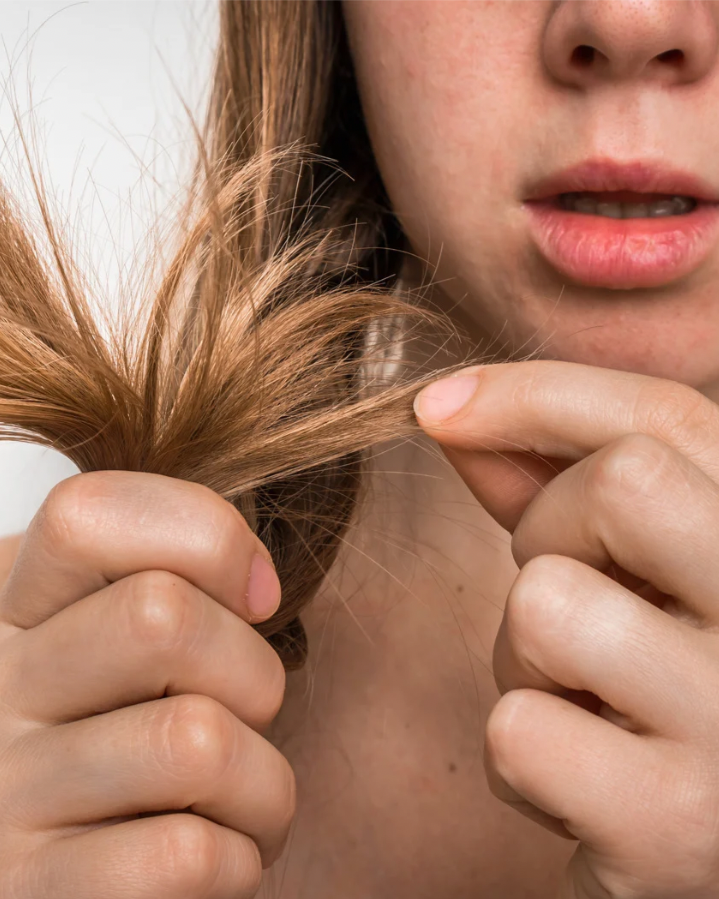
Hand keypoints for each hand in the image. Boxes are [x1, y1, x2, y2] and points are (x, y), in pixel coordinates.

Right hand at [0, 471, 292, 897]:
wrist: (80, 880)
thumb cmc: (131, 741)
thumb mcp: (132, 640)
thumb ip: (174, 578)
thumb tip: (255, 581)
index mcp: (14, 609)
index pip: (88, 514)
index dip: (207, 538)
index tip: (256, 596)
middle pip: (161, 618)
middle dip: (254, 671)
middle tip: (249, 714)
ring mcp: (3, 798)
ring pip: (195, 744)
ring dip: (263, 784)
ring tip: (243, 799)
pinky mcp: (34, 895)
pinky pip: (187, 858)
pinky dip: (239, 858)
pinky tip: (219, 857)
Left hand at [414, 360, 718, 898]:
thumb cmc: (671, 692)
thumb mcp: (642, 575)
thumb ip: (559, 487)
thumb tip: (448, 411)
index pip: (663, 420)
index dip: (534, 394)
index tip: (438, 405)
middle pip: (617, 486)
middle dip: (549, 528)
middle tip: (577, 595)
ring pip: (546, 608)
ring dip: (525, 656)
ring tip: (587, 703)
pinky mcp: (677, 830)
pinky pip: (519, 732)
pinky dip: (524, 756)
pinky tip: (585, 786)